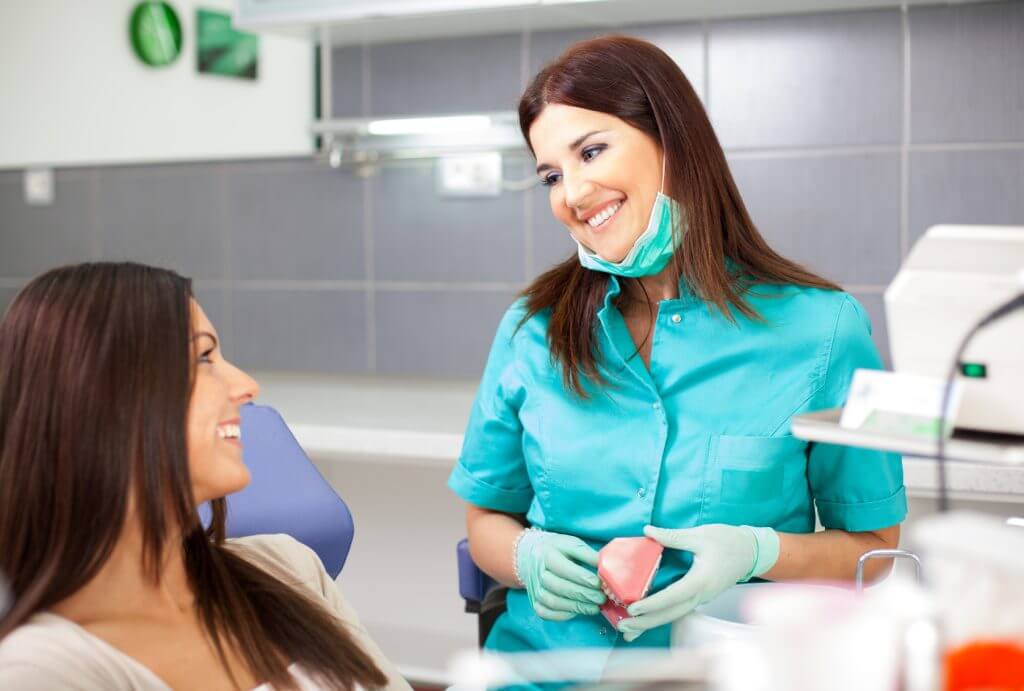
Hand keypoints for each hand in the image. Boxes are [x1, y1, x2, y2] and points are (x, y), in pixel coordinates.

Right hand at [515, 529, 605, 620]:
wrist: (533, 557)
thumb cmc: (558, 550)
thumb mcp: (572, 544)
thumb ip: (588, 555)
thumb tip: (607, 568)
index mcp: (547, 555)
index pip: (564, 568)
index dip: (582, 577)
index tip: (599, 583)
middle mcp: (537, 573)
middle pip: (559, 587)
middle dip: (583, 594)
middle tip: (601, 598)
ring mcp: (535, 590)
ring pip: (554, 602)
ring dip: (577, 607)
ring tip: (595, 607)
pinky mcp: (535, 603)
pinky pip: (548, 613)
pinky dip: (565, 614)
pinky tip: (580, 610)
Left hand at [617, 523, 778, 641]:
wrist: (752, 551)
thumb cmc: (728, 541)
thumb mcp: (700, 535)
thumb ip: (672, 536)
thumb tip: (648, 530)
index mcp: (701, 580)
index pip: (672, 596)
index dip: (652, 604)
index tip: (633, 608)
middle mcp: (701, 595)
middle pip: (671, 614)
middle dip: (646, 623)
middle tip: (623, 627)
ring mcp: (702, 598)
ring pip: (674, 615)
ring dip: (652, 622)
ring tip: (629, 629)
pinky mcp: (700, 596)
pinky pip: (678, 609)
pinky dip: (661, 615)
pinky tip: (646, 618)